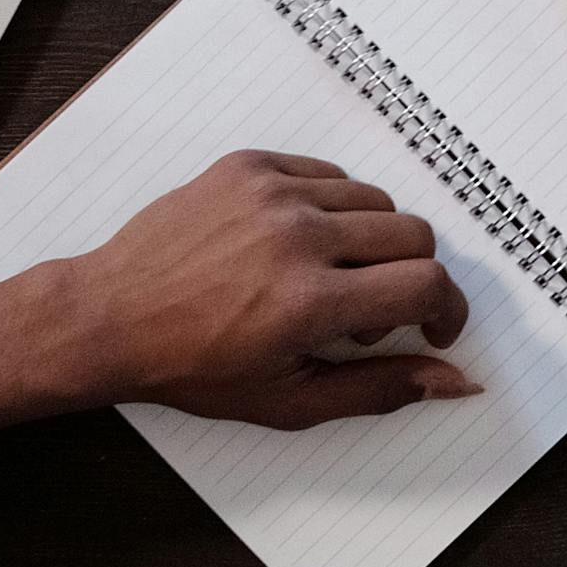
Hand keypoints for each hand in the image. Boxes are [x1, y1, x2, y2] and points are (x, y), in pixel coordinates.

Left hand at [47, 148, 479, 426]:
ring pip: (375, 201)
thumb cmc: (192, 368)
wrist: (109, 318)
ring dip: (370, 243)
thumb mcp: (289, 400)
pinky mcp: (251, 166)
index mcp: (309, 303)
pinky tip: (296, 244)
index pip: (425, 284)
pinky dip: (330, 209)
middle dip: (409, 278)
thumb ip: (380, 389)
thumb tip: (456, 380)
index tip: (436, 327)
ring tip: (327, 277)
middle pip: (413, 235)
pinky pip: (329, 175)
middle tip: (367, 313)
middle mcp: (297, 238)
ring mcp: (273, 194)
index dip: (447, 310)